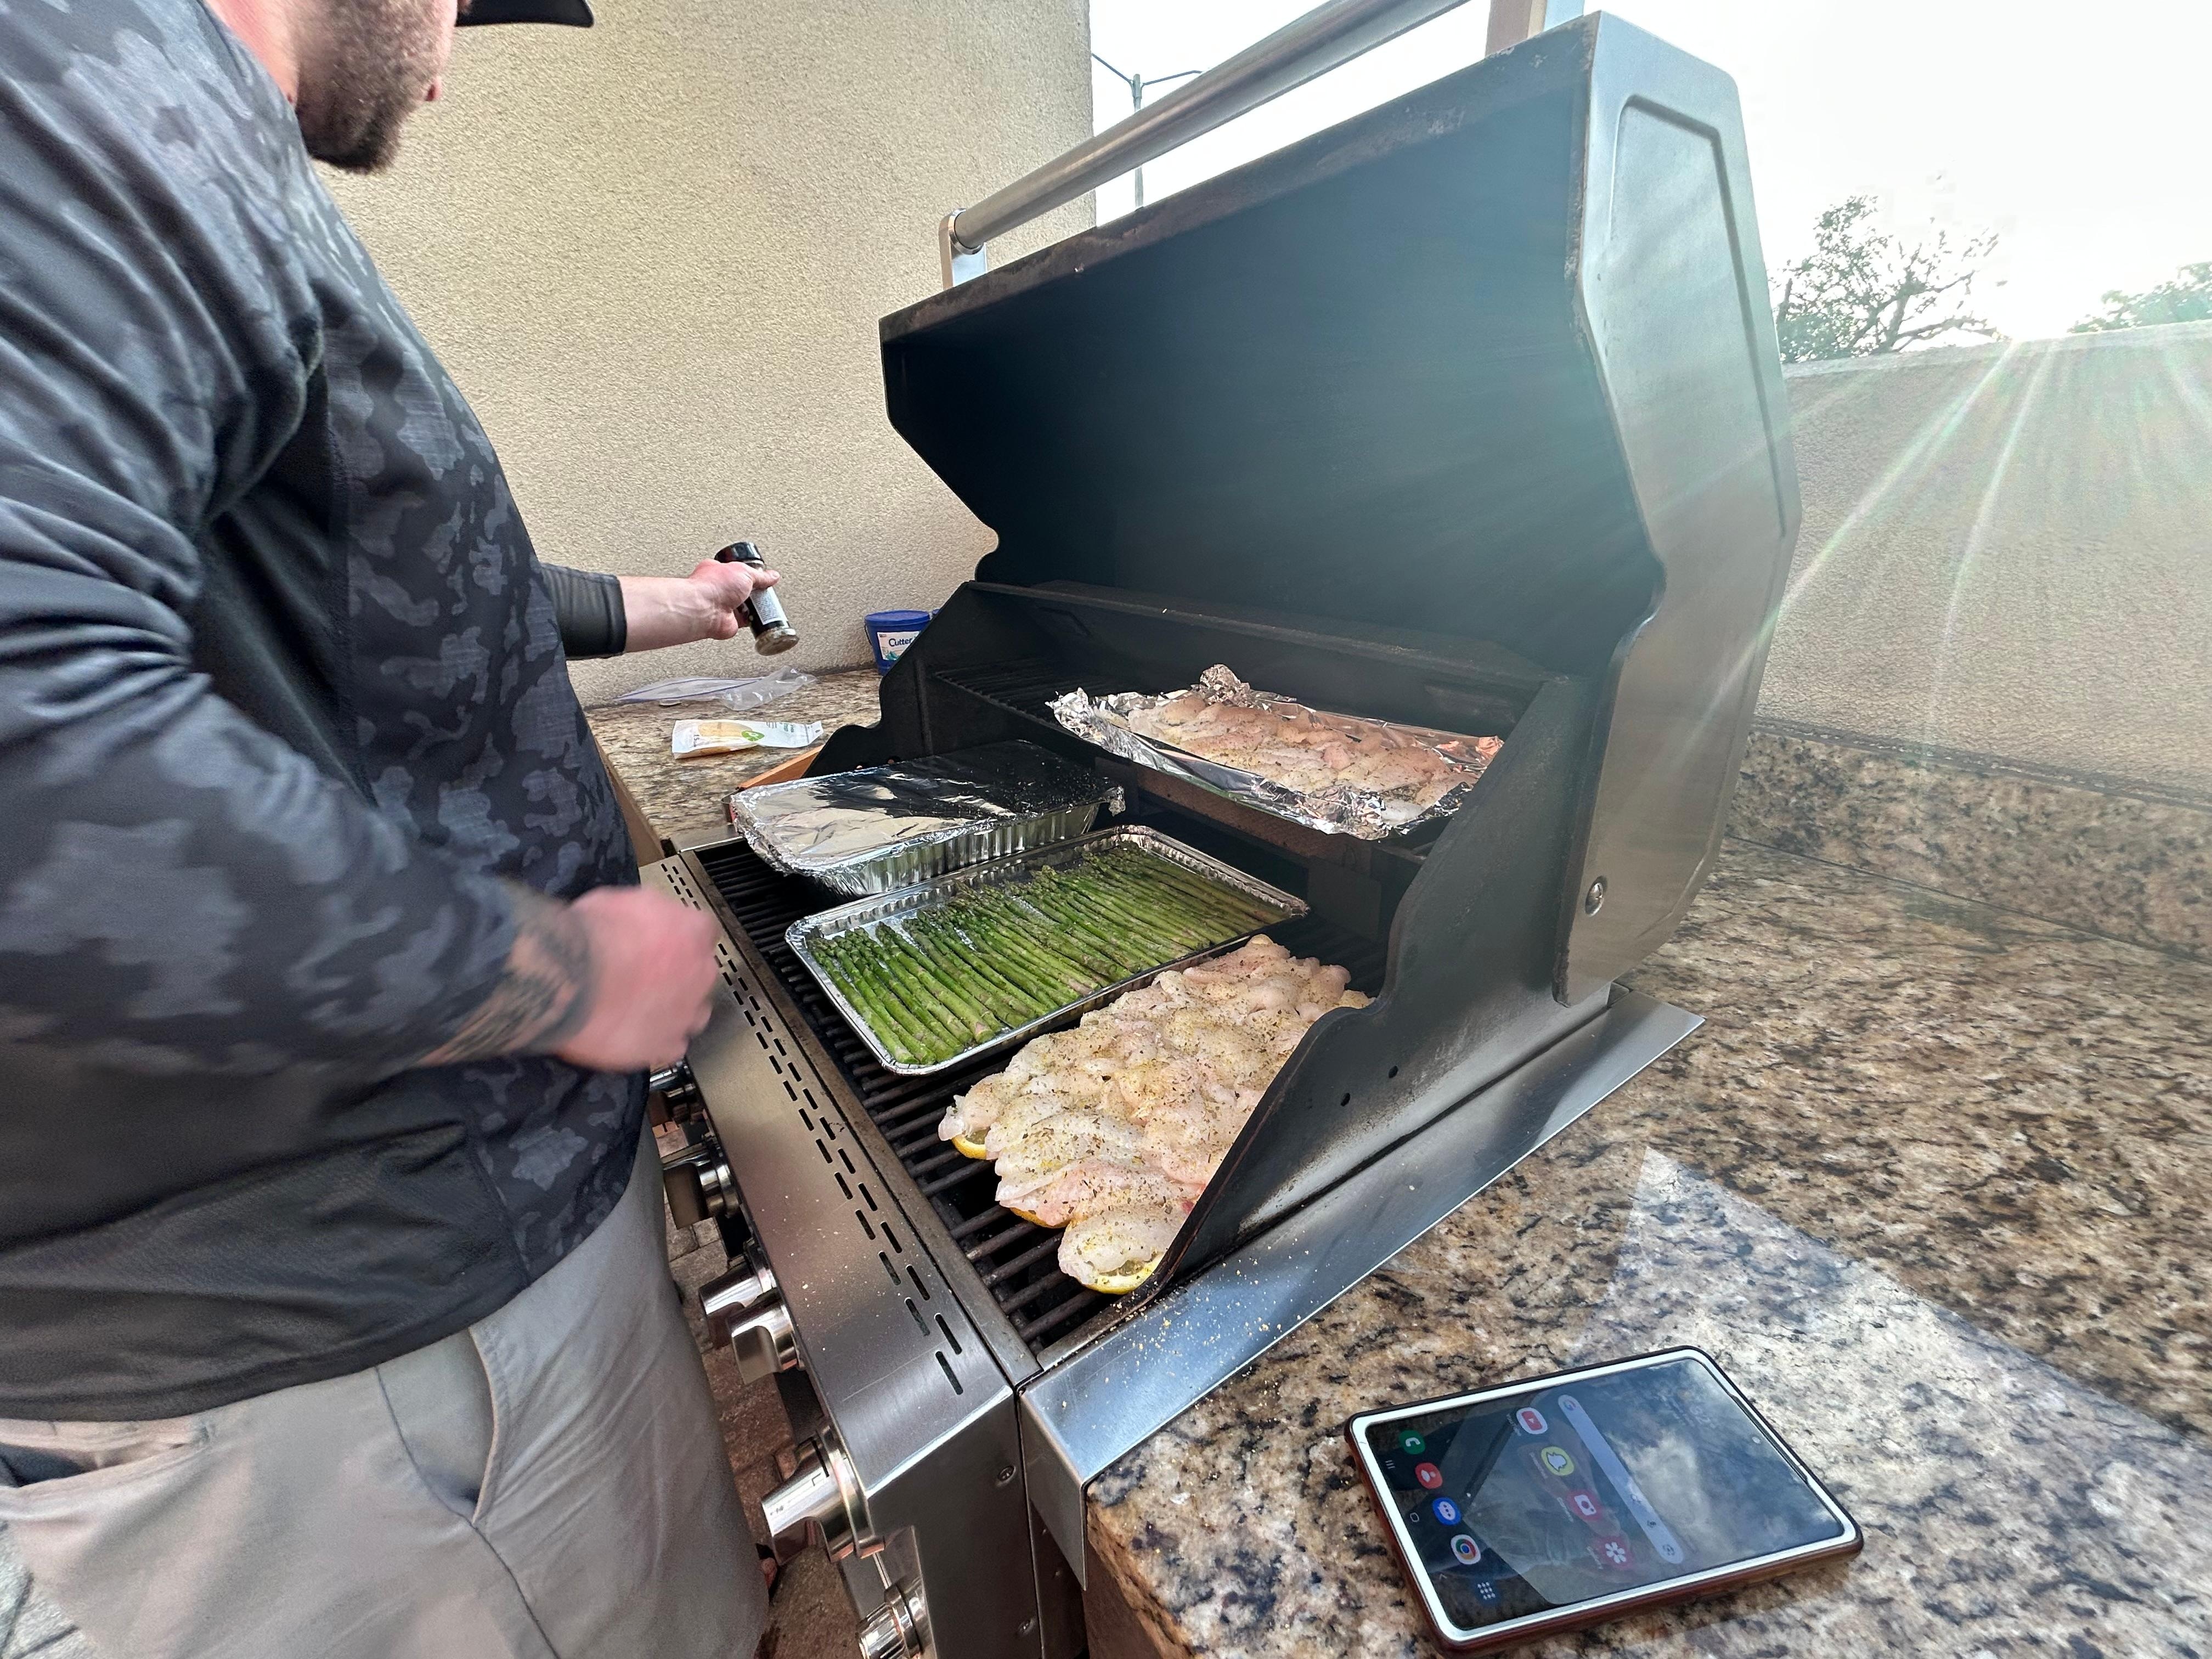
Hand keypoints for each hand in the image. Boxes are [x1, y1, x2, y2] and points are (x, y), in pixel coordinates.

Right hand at [551, 886, 720, 1071]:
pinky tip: (637, 1036)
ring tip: (645, 1010)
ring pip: (695, 1013)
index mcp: (692, 932)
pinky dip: (658, 1042)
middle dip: (680, 974)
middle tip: (647, 976)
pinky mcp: (665, 1047)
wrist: (570, 982)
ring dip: (676, 1010)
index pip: (702, 930)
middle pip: (701, 973)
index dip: (681, 936)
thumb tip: (640, 918)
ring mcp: (686, 1014)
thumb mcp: (617, 901)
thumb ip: (643, 912)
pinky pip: (672, 1047)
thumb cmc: (589, 937)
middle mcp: (699, 973)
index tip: (665, 940)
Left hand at [683, 558, 778, 641]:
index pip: (737, 570)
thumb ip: (760, 576)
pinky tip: (758, 616)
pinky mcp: (729, 620)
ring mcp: (723, 605)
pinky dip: (753, 620)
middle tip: (763, 591)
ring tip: (762, 603)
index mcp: (717, 570)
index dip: (750, 573)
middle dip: (753, 591)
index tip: (762, 576)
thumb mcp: (744, 572)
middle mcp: (718, 588)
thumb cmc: (713, 587)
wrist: (705, 610)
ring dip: (754, 606)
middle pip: (742, 589)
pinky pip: (746, 620)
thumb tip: (772, 576)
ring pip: (745, 605)